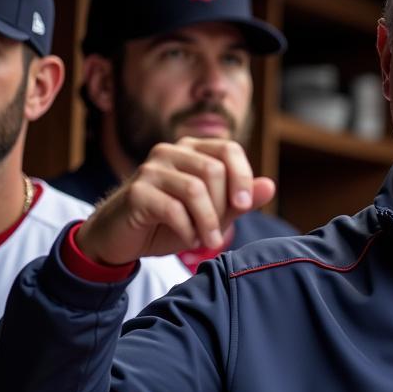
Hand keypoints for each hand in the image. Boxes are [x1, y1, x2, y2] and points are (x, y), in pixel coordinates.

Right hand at [74, 138, 276, 265]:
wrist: (122, 239)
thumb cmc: (170, 223)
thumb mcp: (212, 214)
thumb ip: (240, 201)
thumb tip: (270, 186)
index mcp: (193, 150)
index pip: (229, 149)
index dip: (242, 176)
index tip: (244, 206)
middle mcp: (171, 152)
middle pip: (213, 170)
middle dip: (222, 206)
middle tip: (218, 233)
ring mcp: (151, 169)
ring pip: (195, 189)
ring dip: (208, 222)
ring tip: (208, 241)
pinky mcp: (137, 191)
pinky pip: (173, 209)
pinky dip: (187, 230)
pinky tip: (188, 240)